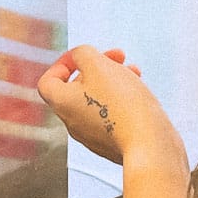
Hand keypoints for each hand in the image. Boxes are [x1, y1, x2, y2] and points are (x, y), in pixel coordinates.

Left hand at [38, 45, 190, 179]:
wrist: (149, 144)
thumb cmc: (122, 105)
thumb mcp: (98, 65)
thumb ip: (83, 54)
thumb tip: (80, 56)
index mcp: (62, 104)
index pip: (48, 82)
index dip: (63, 64)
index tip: (82, 57)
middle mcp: (73, 122)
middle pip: (77, 88)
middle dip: (97, 68)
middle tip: (117, 57)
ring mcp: (93, 136)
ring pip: (98, 100)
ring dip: (113, 81)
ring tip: (133, 72)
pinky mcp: (113, 143)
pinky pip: (111, 116)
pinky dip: (122, 101)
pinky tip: (140, 92)